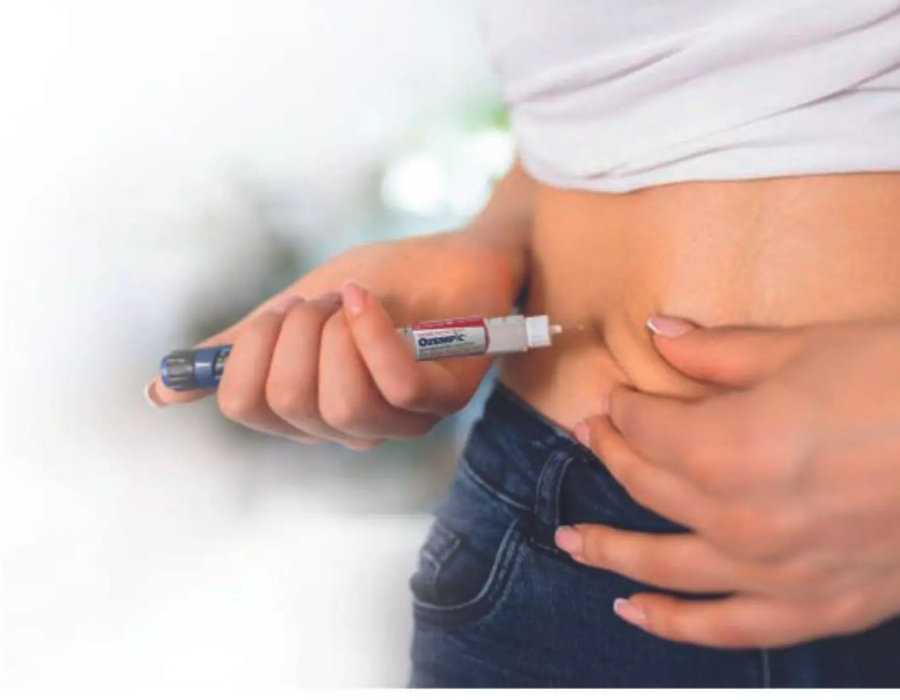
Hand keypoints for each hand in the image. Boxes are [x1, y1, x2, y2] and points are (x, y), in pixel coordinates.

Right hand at [145, 228, 525, 448]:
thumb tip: (159, 391)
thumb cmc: (380, 285)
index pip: (246, 407)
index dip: (248, 350)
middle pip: (288, 404)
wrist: (453, 255)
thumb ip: (240, 350)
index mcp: (307, 410)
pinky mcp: (444, 399)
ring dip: (334, 332)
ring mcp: (400, 420)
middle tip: (321, 302)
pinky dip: (371, 334)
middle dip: (293, 331)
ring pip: (340, 404)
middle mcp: (351, 428)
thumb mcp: (295, 312)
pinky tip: (368, 301)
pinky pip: (394, 386)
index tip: (277, 313)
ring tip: (351, 301)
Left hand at [555, 316, 899, 647]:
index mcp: (724, 447)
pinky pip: (727, 629)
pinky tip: (635, 614)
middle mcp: (735, 517)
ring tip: (572, 540)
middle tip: (592, 438)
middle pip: (645, 485)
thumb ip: (719, 351)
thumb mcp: (805, 349)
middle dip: (611, 455)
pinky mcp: (817, 608)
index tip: (617, 396)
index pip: (645, 427)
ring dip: (610, 551)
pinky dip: (674, 625)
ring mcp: (772, 572)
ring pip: (664, 566)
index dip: (624, 407)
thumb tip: (660, 333)